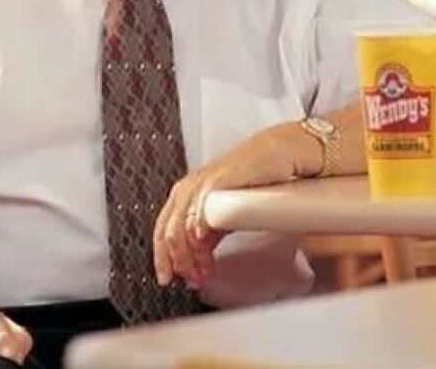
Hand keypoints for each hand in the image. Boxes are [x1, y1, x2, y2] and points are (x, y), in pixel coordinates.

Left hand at [153, 123, 309, 289]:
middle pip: (167, 231)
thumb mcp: (223, 214)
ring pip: (180, 224)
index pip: (161, 231)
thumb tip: (198, 266)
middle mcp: (187, 188)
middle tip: (192, 280)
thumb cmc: (251, 180)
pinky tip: (202, 243)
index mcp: (184, 195)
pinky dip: (198, 228)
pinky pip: (200, 207)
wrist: (274, 155)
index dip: (163, 259)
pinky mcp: (217, 180)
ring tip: (202, 271)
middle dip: (177, 262)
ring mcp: (200, 183)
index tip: (170, 280)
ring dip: (189, 254)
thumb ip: (209, 236)